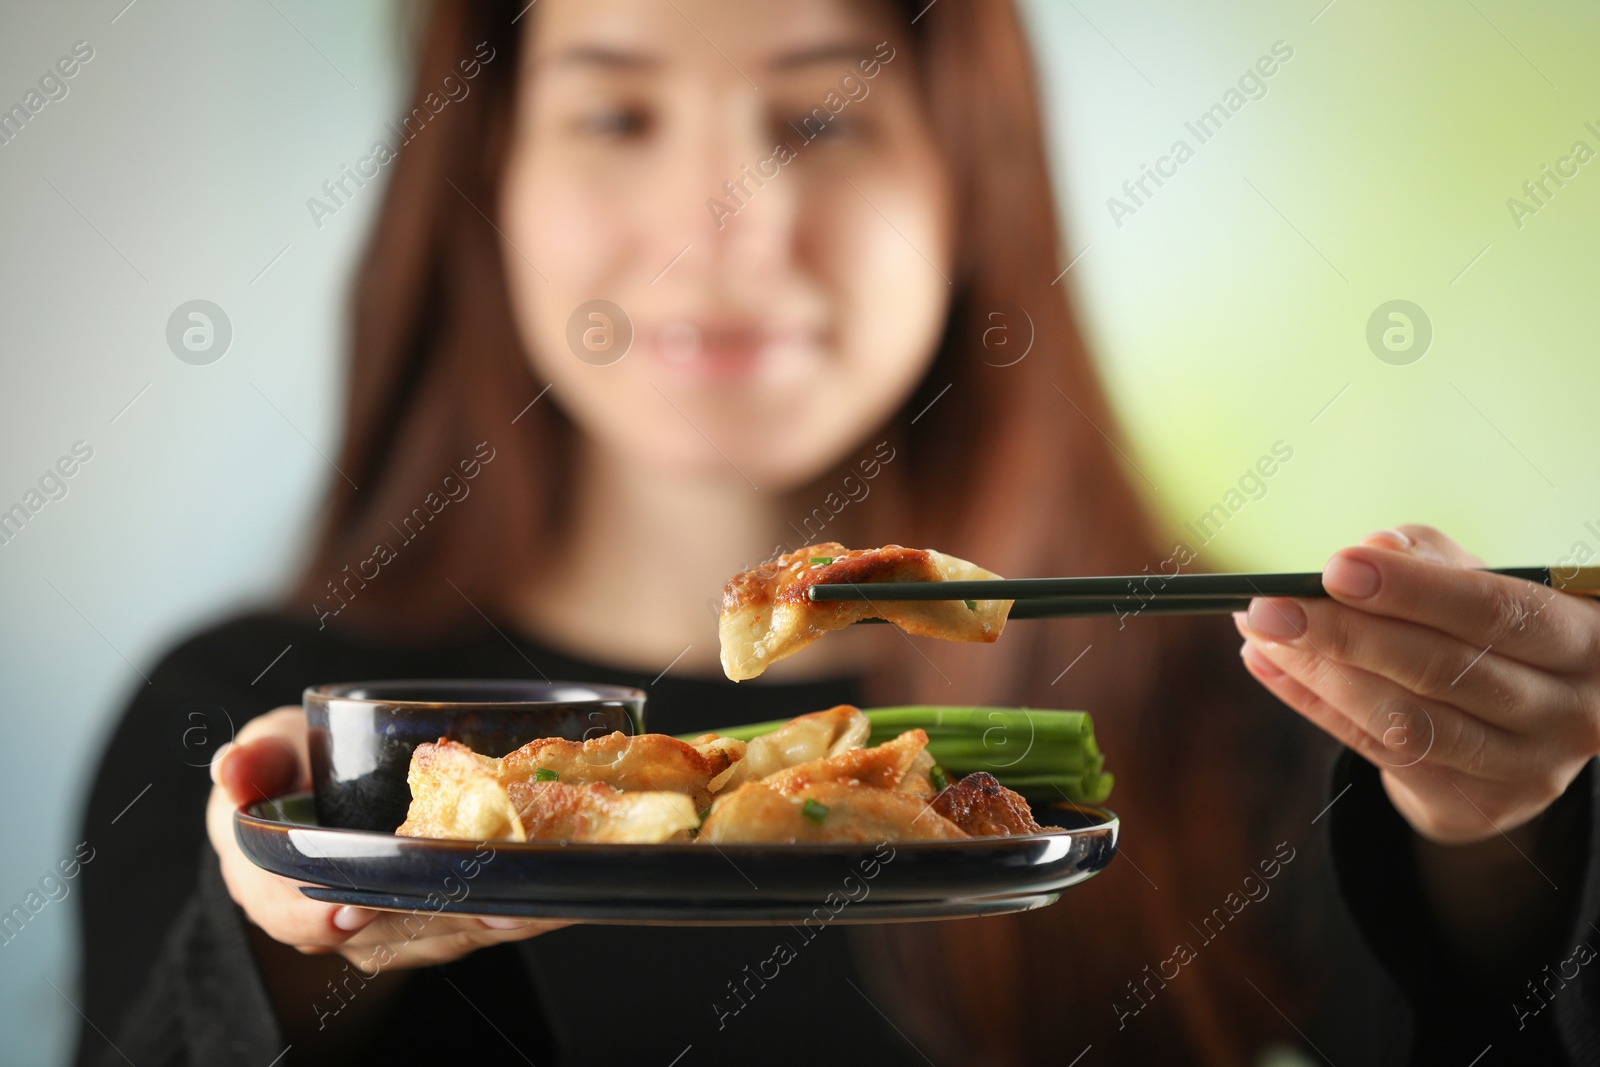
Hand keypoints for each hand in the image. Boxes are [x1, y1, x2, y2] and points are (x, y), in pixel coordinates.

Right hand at [205, 706, 563, 972]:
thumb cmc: (291, 769)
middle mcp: (330, 920)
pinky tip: (552, 896)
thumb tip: (231, 767)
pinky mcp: (433, 922)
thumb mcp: (268, 752)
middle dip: (438, 919)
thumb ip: (255, 760)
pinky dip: (512, 914)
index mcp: (272, 884)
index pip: (290, 912)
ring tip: (533, 898)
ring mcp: (385, 928)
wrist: (323, 790)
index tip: (353, 908)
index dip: (318, 914)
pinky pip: (469, 928)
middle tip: (489, 904)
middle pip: (382, 932)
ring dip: (487, 922)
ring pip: (435, 936)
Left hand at [1234, 525, 1599, 843]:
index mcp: (1589, 641)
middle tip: (1269, 603)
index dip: (1415, 590)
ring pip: (1405, 722)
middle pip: (1443, 671)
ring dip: (1318, 673)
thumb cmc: (1496, 631)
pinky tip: (1268, 663)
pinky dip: (1313, 704)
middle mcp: (1572, 711)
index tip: (1336, 567)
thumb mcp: (1484, 582)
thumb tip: (1375, 548)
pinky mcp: (1475, 806)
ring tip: (1259, 629)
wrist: (1522, 731)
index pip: (1499, 612)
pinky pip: (1375, 752)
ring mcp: (1527, 770)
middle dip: (1345, 633)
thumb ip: (1433, 557)